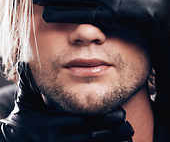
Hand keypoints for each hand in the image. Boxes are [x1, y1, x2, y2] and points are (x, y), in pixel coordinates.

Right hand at [0, 62, 133, 141]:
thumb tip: (26, 62)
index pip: (79, 118)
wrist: (14, 140)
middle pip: (89, 134)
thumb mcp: (25, 100)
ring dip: (112, 141)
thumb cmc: (23, 118)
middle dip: (110, 129)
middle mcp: (58, 139)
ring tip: (129, 135)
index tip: (118, 112)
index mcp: (51, 123)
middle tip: (127, 123)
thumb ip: (29, 83)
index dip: (100, 116)